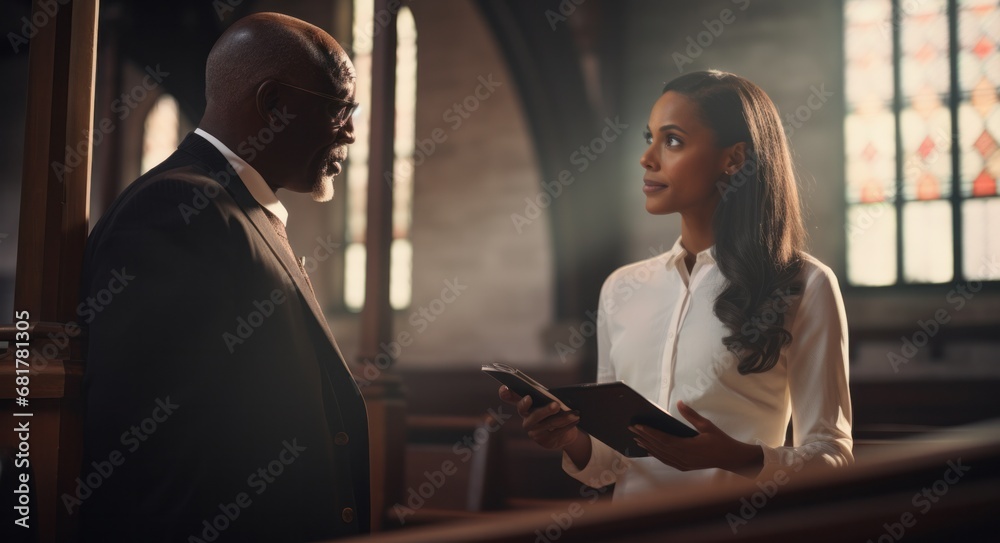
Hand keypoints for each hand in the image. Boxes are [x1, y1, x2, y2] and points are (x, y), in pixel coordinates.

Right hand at [498, 386, 580, 449]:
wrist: (564, 434)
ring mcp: (534, 433)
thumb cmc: (554, 413)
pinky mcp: (545, 442)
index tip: (506, 389)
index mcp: (525, 407)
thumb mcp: (549, 402)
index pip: (513, 399)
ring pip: (549, 424)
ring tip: (574, 413)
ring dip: (563, 418)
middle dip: (546, 410)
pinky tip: (576, 420)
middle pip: (534, 415)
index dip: (507, 394)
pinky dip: (568, 426)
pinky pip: (557, 433)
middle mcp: (526, 421)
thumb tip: (555, 398)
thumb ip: (545, 397)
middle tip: (557, 405)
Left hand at [629, 401, 763, 476]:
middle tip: (631, 428)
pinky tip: (650, 450)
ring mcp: (683, 464)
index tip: (638, 426)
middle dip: (644, 437)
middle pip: (658, 447)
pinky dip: (656, 455)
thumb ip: (691, 415)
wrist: (731, 459)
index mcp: (687, 447)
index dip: (649, 432)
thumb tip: (679, 403)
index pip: (663, 439)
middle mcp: (682, 457)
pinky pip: (666, 461)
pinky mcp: (684, 467)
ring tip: (636, 439)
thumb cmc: (720, 441)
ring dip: (648, 447)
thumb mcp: (707, 425)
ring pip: (661, 455)